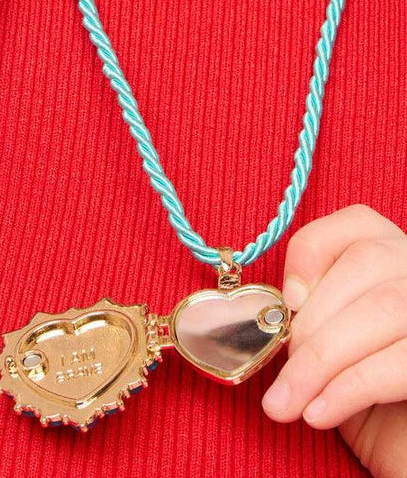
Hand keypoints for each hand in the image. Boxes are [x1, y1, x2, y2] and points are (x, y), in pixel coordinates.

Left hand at [261, 204, 406, 477]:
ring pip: (383, 309)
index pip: (358, 221)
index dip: (313, 251)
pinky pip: (400, 363)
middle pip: (366, 264)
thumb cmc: (361, 388)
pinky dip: (349, 388)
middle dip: (310, 323)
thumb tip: (269, 313)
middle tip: (282, 374)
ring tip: (286, 403)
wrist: (401, 443)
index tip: (288, 299)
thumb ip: (313, 308)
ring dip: (320, 362)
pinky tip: (318, 413)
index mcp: (396, 256)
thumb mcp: (331, 337)